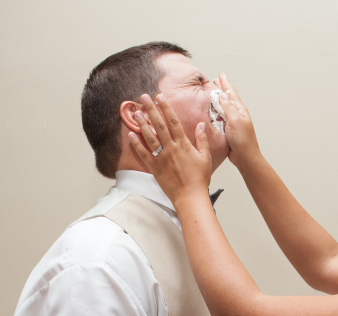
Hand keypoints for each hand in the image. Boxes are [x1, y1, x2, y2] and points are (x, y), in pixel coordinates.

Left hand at [128, 93, 211, 209]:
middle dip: (151, 109)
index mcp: (183, 144)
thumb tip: (200, 124)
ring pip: (150, 137)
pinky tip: (131, 135)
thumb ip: (202, 139)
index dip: (166, 107)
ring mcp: (161, 158)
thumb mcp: (206, 157)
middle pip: (159, 125)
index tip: (160, 97)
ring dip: (142, 123)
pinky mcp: (155, 168)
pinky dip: (136, 144)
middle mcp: (171, 148)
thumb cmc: (200, 178)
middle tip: (144, 97)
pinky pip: (144, 154)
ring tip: (136, 112)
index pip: (173, 121)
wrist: (190, 196)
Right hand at [215, 74, 260, 166]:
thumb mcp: (235, 120)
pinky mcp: (229, 130)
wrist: (245, 157)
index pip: (231, 93)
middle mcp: (237, 115)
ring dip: (219, 99)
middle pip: (228, 98)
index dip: (225, 83)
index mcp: (240, 110)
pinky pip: (222, 117)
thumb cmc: (243, 140)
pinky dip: (217, 111)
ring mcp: (233, 122)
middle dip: (222, 89)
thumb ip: (228, 107)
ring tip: (214, 93)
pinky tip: (213, 111)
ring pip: (225, 107)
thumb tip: (223, 95)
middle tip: (217, 80)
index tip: (221, 75)